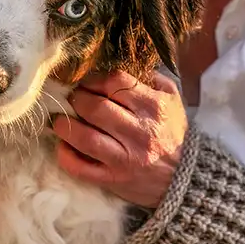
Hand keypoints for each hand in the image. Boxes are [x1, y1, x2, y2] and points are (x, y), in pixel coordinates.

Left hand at [50, 70, 187, 208]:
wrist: (185, 176)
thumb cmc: (172, 132)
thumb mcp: (171, 99)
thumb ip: (148, 78)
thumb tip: (116, 63)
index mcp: (154, 107)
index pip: (115, 82)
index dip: (94, 79)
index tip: (86, 82)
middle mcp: (140, 132)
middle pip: (96, 107)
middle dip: (77, 99)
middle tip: (71, 98)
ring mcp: (126, 158)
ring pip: (86, 138)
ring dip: (65, 126)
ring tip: (59, 120)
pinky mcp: (114, 180)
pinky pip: (82, 168)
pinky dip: (66, 156)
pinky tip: (64, 145)